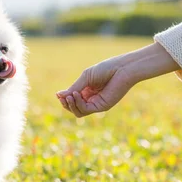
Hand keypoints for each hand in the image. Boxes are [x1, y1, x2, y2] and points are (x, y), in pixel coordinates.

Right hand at [56, 43, 179, 116]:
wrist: (123, 69)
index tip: (58, 94)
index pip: (72, 99)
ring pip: (78, 112)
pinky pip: (85, 110)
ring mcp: (96, 103)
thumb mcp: (86, 78)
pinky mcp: (102, 106)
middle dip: (66, 103)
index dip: (64, 98)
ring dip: (70, 105)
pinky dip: (78, 104)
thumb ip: (74, 88)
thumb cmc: (106, 69)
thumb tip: (58, 96)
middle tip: (62, 97)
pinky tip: (76, 95)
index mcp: (87, 90)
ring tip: (69, 96)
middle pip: (73, 107)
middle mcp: (91, 98)